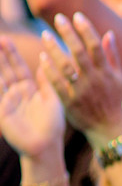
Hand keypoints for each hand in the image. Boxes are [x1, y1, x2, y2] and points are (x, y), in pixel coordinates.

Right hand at [0, 37, 63, 157]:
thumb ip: (48, 82)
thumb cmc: (52, 125)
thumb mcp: (53, 100)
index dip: (12, 54)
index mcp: (30, 89)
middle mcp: (16, 93)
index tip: (7, 40)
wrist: (45, 146)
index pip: (19, 68)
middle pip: (7, 70)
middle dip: (2, 55)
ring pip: (0, 80)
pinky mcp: (2, 112)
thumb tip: (46, 62)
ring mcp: (7, 102)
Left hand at [39, 12, 121, 144]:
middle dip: (69, 34)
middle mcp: (95, 81)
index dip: (86, 30)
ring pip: (66, 67)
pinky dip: (49, 70)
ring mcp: (82, 92)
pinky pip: (57, 84)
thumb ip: (112, 56)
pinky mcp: (70, 102)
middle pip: (80, 53)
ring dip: (55, 49)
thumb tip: (108, 33)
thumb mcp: (118, 78)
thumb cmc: (113, 99)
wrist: (108, 127)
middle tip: (58, 18)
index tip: (77, 16)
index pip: (96, 47)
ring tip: (45, 34)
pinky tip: (42, 57)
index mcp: (107, 73)